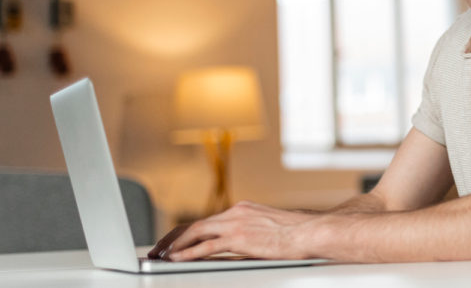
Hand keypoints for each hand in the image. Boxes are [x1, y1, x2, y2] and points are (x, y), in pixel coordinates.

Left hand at [150, 201, 324, 260]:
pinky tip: (177, 260)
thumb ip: (252, 234)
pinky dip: (188, 253)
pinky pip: (206, 246)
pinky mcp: (239, 238)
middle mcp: (236, 212)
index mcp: (242, 209)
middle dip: (173, 238)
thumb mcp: (270, 228)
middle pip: (195, 224)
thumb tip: (244, 246)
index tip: (174, 242)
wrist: (312, 232)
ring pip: (195, 232)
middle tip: (158, 249)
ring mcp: (236, 224)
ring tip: (161, 256)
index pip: (207, 221)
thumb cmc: (299, 233)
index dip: (187, 232)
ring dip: (175, 245)